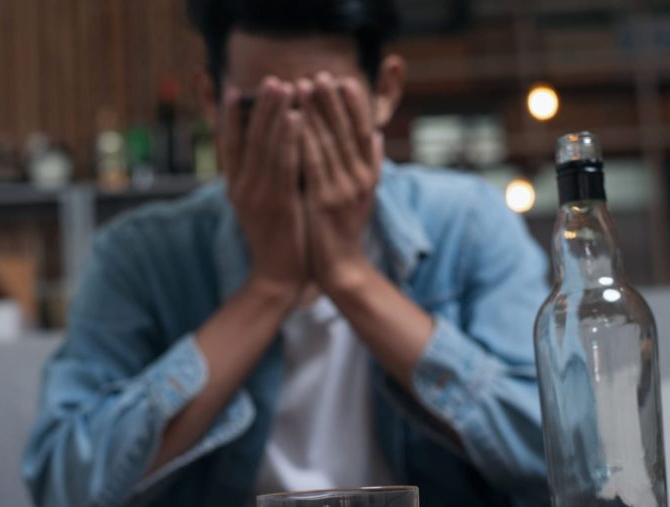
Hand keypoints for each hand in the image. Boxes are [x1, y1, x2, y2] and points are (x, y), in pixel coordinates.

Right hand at [221, 78, 307, 300]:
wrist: (277, 278)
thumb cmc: (276, 240)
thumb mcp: (260, 206)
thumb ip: (261, 179)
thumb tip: (270, 150)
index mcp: (235, 187)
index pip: (228, 144)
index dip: (229, 115)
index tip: (233, 88)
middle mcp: (242, 187)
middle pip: (248, 138)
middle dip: (259, 106)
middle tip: (270, 78)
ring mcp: (259, 195)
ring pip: (266, 146)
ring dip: (275, 113)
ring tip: (285, 85)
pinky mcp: (279, 204)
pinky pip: (285, 164)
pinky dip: (290, 138)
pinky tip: (298, 118)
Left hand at [298, 73, 383, 293]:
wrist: (341, 269)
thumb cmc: (344, 231)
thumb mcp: (364, 196)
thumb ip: (372, 165)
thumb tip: (378, 136)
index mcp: (369, 176)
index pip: (365, 132)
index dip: (355, 106)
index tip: (344, 80)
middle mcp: (360, 180)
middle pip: (347, 132)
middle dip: (332, 101)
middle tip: (320, 74)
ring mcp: (343, 190)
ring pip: (328, 143)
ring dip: (315, 112)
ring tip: (301, 86)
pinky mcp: (324, 202)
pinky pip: (312, 164)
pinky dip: (303, 139)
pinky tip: (291, 121)